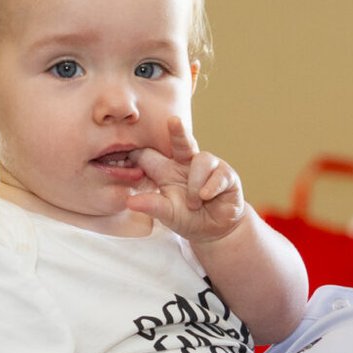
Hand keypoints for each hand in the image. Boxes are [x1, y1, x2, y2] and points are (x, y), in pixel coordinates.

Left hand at [126, 117, 250, 244]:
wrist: (215, 231)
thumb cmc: (187, 218)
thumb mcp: (167, 214)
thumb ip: (151, 206)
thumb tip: (130, 202)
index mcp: (166, 169)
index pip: (150, 154)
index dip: (140, 148)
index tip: (127, 143)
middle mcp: (186, 163)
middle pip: (181, 142)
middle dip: (178, 131)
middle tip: (173, 121)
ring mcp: (208, 167)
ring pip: (202, 159)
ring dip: (196, 183)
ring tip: (194, 203)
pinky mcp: (226, 175)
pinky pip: (218, 174)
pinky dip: (211, 187)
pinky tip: (206, 197)